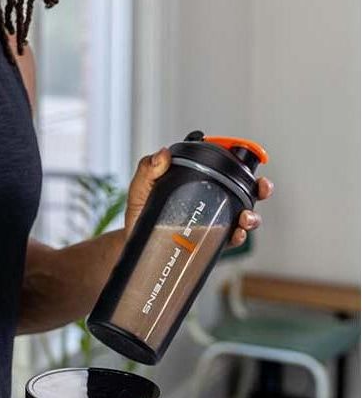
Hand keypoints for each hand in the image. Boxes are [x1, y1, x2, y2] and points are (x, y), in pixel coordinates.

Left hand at [124, 147, 274, 245]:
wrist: (134, 243)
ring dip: (252, 216)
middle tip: (262, 188)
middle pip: (244, 191)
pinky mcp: (211, 242)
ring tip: (246, 218)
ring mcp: (213, 221)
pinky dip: (238, 236)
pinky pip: (231, 239)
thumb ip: (148, 169)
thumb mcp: (140, 188)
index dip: (239, 158)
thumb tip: (163, 154)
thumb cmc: (139, 213)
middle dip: (260, 188)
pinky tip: (235, 234)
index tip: (247, 154)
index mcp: (197, 181)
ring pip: (244, 216)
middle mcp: (210, 200)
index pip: (223, 166)